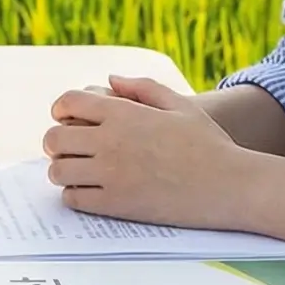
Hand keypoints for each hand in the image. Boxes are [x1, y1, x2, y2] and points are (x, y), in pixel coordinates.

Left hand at [43, 74, 262, 228]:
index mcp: (124, 113)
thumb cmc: (209, 144)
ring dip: (64, 170)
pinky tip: (91, 192)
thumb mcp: (180, 105)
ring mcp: (111, 174)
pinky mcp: (116, 204)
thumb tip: (110, 80)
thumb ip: (142, 88)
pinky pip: (74, 200)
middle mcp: (111, 141)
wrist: (231, 185)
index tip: (68, 119)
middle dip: (57, 143)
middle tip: (70, 149)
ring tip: (80, 172)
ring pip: (58, 171)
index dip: (62, 110)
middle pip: (54, 139)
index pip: (67, 103)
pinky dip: (75, 195)